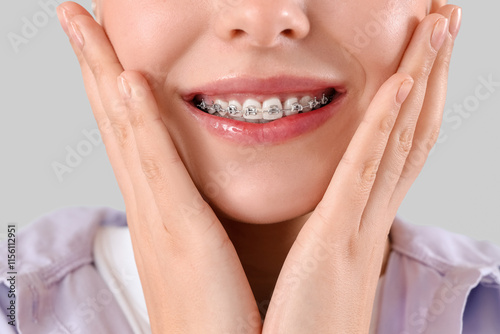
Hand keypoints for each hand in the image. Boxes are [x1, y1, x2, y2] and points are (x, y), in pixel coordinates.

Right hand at [56, 3, 261, 332]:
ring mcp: (159, 219)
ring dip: (104, 75)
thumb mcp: (207, 251)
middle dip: (94, 64)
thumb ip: (200, 213)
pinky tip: (129, 84)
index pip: (131, 133)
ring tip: (83, 25)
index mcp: (161, 208)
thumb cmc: (219, 313)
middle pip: (117, 121)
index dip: (114, 84)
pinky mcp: (181, 237)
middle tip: (76, 15)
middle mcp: (150, 205)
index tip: (104, 44)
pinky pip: (158, 171)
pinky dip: (140, 126)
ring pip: (125, 133)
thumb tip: (199, 190)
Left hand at [263, 5, 460, 332]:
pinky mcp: (334, 245)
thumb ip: (327, 238)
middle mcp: (368, 223)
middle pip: (409, 134)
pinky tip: (402, 82)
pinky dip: (387, 125)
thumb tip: (326, 218)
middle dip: (432, 74)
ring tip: (437, 26)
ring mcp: (357, 232)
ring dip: (420, 79)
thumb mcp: (317, 272)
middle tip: (444, 22)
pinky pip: (364, 173)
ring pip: (398, 142)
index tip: (422, 57)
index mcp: (358, 228)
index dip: (414, 101)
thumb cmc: (297, 331)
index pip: (395, 152)